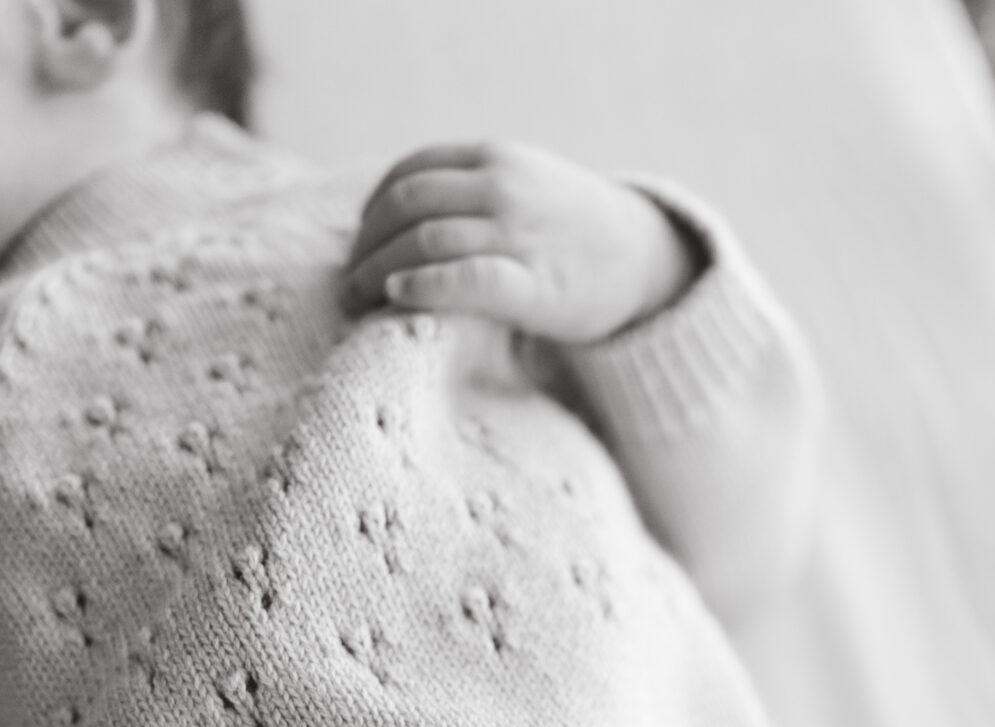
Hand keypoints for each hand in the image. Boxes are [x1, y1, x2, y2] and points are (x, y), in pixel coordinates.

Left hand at [341, 141, 703, 344]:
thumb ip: (473, 192)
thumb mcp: (526, 187)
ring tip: (358, 300)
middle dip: (365, 244)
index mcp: (495, 158)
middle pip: (406, 206)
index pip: (410, 172)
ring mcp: (519, 233)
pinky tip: (396, 296)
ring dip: (377, 271)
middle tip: (347, 281)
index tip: (358, 243)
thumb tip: (404, 222)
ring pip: (424, 241)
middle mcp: (502, 187)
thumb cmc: (576, 235)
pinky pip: (466, 278)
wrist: (647, 262)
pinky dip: (422, 284)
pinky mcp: (534, 284)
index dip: (372, 209)